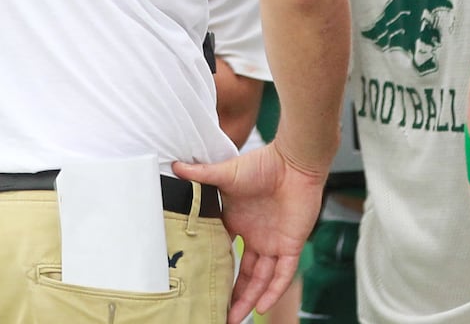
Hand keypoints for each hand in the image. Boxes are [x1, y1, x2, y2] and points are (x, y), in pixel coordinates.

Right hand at [174, 139, 325, 323]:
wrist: (293, 162)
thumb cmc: (262, 164)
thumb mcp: (226, 174)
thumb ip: (201, 175)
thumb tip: (176, 167)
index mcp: (238, 222)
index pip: (224, 253)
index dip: (214, 268)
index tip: (199, 284)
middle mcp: (255, 237)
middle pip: (244, 274)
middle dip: (233, 296)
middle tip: (219, 313)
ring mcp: (273, 243)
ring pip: (261, 279)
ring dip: (249, 299)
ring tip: (234, 319)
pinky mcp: (291, 245)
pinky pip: (283, 274)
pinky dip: (273, 291)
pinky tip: (261, 306)